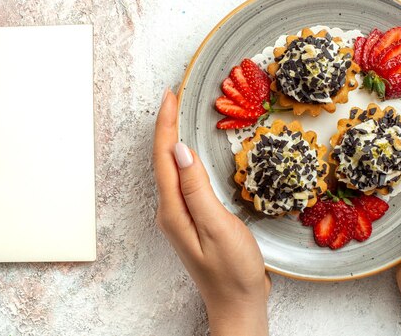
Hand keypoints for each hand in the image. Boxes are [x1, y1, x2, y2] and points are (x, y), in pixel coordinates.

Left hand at [153, 88, 270, 335]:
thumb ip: (197, 189)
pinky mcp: (192, 218)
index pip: (164, 157)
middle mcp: (170, 210)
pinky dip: (184, 157)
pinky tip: (190, 150)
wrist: (238, 304)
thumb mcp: (218, 228)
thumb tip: (180, 150)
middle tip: (173, 96)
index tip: (170, 95)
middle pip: (163, 160)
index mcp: (173, 209)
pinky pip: (182, 179)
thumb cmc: (233, 270)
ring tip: (178, 113)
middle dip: (165, 125)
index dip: (166, 124)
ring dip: (172, 139)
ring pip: (171, 168)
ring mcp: (179, 215)